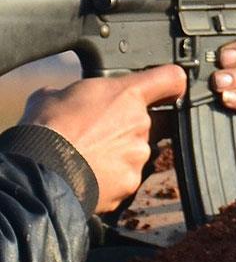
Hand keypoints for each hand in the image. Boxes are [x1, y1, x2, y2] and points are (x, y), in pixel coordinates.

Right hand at [20, 66, 185, 212]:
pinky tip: (88, 173)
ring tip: (87, 155)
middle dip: (128, 126)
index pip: (170, 79)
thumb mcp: (55, 94)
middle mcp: (141, 124)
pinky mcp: (132, 182)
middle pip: (149, 121)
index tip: (169, 89)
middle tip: (98, 132)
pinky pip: (126, 176)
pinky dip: (111, 176)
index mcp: (127, 95)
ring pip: (136, 151)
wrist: (38, 172)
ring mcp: (139, 156)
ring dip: (119, 152)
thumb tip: (74, 99)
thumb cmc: (45, 129)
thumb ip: (82, 93)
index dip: (171, 83)